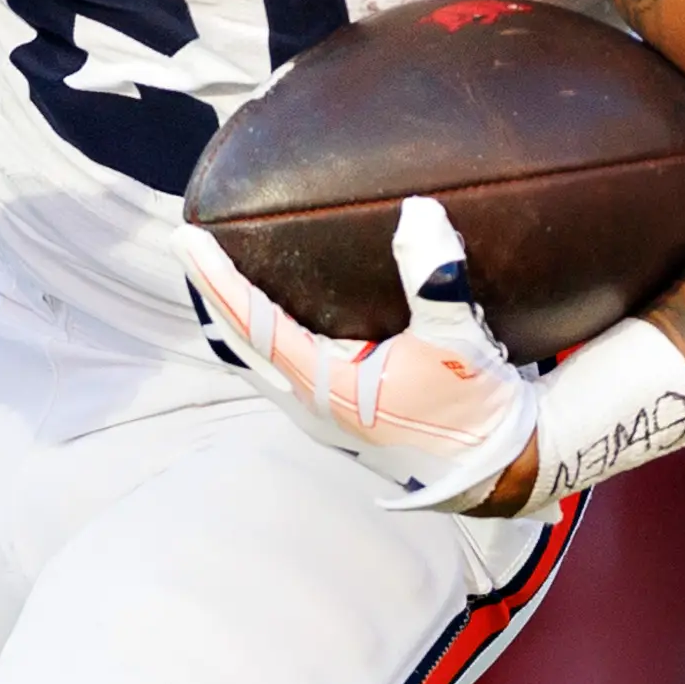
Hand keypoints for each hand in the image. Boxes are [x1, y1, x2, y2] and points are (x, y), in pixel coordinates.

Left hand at [175, 197, 541, 515]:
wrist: (497, 471)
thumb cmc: (475, 411)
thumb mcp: (458, 342)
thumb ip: (436, 279)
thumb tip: (418, 212)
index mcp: (327, 386)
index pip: (254, 324)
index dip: (218, 280)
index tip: (187, 239)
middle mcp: (310, 405)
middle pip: (238, 344)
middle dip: (211, 295)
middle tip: (188, 246)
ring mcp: (318, 418)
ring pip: (253, 364)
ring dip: (231, 322)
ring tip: (216, 279)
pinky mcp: (334, 419)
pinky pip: (276, 372)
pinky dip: (257, 340)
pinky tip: (265, 320)